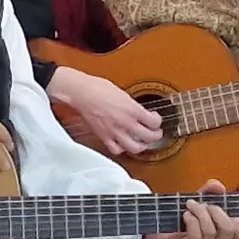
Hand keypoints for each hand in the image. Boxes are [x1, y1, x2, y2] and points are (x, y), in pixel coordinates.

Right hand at [44, 64, 165, 156]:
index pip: (154, 122)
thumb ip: (132, 105)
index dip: (158, 120)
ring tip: (143, 142)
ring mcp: (115, 132)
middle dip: (156, 135)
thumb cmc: (98, 88)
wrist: (81, 93)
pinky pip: (116, 149)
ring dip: (142, 146)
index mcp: (132, 109)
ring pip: (135, 148)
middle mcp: (125, 122)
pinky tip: (123, 144)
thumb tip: (138, 111)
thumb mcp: (122, 93)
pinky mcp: (104, 137)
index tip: (155, 119)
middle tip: (156, 133)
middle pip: (149, 136)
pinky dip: (122, 149)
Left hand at [143, 191, 238, 238]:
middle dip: (216, 211)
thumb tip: (219, 187)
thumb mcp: (198, 201)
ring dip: (200, 213)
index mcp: (224, 235)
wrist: (157, 233)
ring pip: (211, 232)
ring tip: (190, 206)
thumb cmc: (181, 220)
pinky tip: (186, 215)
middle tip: (204, 205)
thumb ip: (209, 192)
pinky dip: (191, 221)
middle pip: (229, 231)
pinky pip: (196, 236)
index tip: (229, 211)